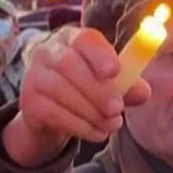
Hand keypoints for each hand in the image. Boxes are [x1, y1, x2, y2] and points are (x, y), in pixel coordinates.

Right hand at [2, 28, 149, 166]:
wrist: (51, 110)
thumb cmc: (87, 87)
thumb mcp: (110, 83)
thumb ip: (128, 85)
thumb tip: (142, 92)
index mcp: (73, 39)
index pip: (85, 39)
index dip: (100, 54)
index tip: (115, 71)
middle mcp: (48, 51)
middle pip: (69, 65)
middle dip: (97, 90)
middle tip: (117, 109)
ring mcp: (34, 75)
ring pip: (60, 90)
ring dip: (91, 111)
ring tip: (113, 125)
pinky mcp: (29, 101)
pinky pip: (54, 113)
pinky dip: (80, 126)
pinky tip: (97, 133)